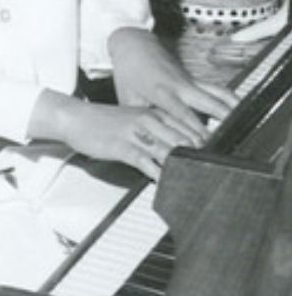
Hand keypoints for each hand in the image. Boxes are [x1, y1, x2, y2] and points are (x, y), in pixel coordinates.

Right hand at [70, 100, 208, 180]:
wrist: (74, 118)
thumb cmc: (103, 122)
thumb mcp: (134, 119)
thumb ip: (157, 129)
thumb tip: (179, 145)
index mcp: (155, 113)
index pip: (190, 128)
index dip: (207, 143)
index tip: (221, 157)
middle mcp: (149, 120)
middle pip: (184, 140)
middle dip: (200, 157)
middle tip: (216, 172)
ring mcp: (136, 133)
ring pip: (169, 151)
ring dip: (183, 167)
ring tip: (197, 180)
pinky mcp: (123, 147)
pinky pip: (146, 163)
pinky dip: (159, 174)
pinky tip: (166, 183)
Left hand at [110, 27, 237, 130]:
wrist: (134, 46)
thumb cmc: (129, 74)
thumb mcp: (128, 99)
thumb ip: (142, 119)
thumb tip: (151, 140)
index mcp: (162, 92)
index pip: (183, 114)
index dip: (195, 130)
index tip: (204, 144)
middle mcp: (181, 86)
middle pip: (210, 102)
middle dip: (223, 119)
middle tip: (234, 137)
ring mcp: (191, 81)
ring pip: (220, 93)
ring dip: (233, 108)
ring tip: (246, 125)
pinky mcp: (197, 80)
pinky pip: (218, 90)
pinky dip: (230, 100)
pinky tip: (240, 111)